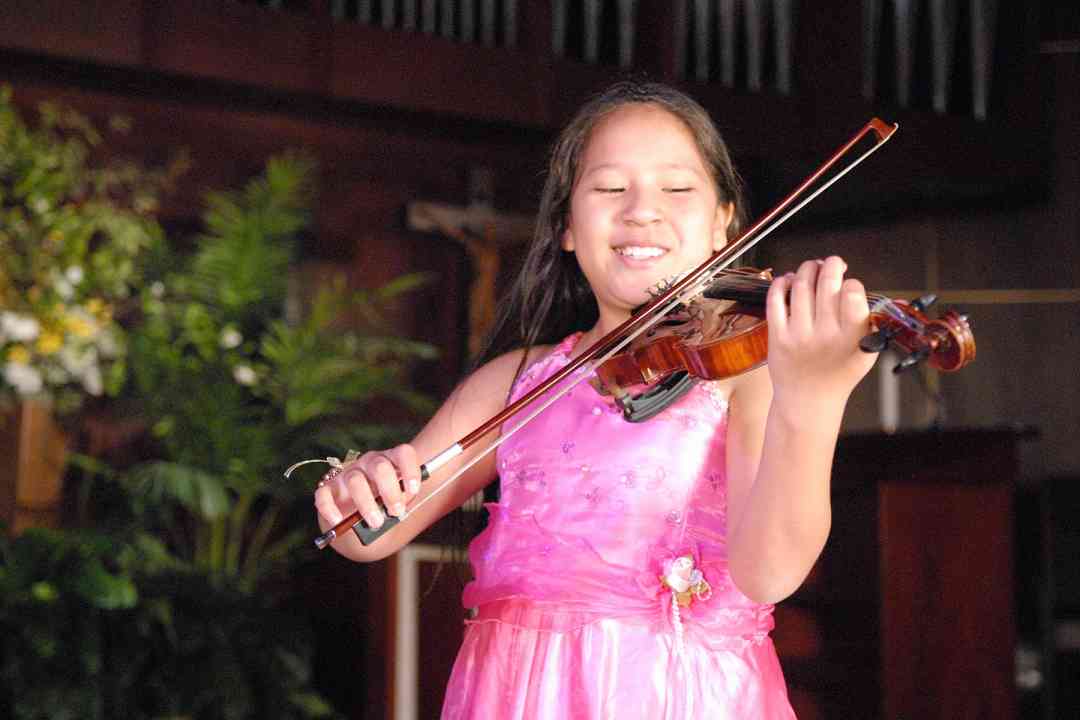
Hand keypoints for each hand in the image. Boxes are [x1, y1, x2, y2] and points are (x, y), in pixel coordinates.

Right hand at [313, 444, 422, 530]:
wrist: (360, 516)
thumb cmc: (384, 504)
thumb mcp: (399, 500)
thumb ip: (402, 501)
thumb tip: (400, 509)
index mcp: (391, 461)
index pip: (403, 454)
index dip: (410, 470)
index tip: (414, 490)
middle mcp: (370, 463)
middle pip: (380, 467)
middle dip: (390, 491)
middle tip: (396, 512)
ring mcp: (348, 474)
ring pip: (355, 481)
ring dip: (367, 503)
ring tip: (376, 522)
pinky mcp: (329, 488)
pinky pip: (324, 494)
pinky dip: (330, 508)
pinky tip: (338, 520)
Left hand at [765, 256, 877, 417]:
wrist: (808, 401)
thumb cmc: (838, 374)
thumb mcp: (866, 352)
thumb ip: (865, 322)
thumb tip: (854, 287)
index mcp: (851, 338)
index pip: (853, 294)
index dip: (851, 283)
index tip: (850, 285)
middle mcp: (824, 334)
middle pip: (826, 283)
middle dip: (831, 264)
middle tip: (833, 263)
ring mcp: (798, 334)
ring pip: (801, 285)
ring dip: (807, 269)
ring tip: (812, 268)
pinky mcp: (777, 336)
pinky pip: (775, 299)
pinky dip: (781, 283)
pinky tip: (788, 279)